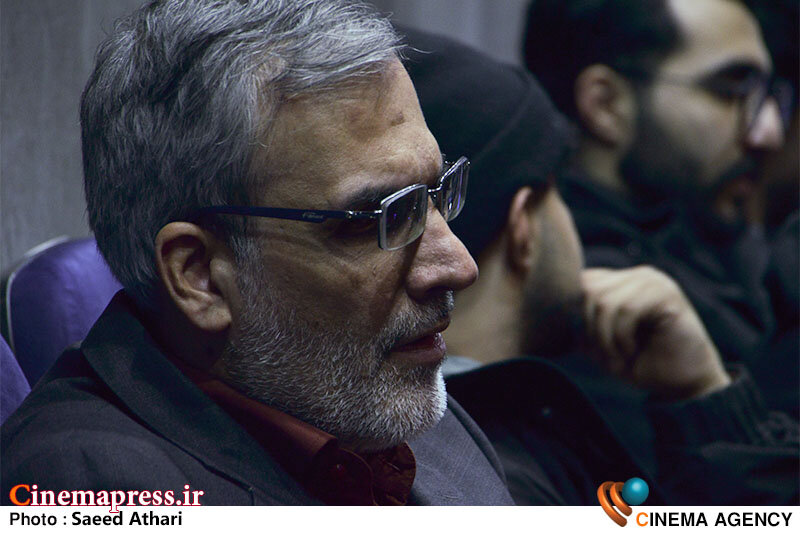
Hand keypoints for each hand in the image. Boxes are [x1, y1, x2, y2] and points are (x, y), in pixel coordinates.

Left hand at [582, 266, 730, 399]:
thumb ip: (582, 325)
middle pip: (587, 289)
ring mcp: (652, 281)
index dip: (575, 316)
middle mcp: (635, 276)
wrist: (685, 384)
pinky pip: (626, 309)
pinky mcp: (666, 293)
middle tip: (603, 357)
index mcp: (620, 283)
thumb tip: (558, 311)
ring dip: (605, 338)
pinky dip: (621, 337)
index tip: (587, 347)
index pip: (580, 282)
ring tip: (617, 358)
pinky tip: (631, 352)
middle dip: (588, 329)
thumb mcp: (602, 345)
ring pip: (604, 301)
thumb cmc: (642, 365)